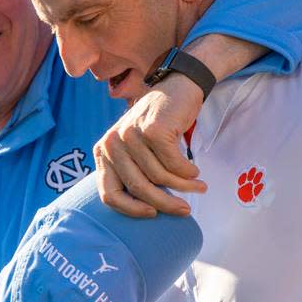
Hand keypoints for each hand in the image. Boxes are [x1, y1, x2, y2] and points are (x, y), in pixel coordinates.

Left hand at [94, 73, 207, 217]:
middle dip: (164, 203)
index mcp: (102, 152)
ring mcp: (131, 135)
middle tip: (185, 210)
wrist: (177, 87)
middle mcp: (112, 143)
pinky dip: (187, 171)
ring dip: (183, 186)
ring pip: (159, 177)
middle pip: (137, 188)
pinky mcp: (153, 130)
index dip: (131, 210)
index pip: (110, 194)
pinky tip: (195, 171)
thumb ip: (132, 174)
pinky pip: (174, 164)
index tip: (153, 215)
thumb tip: (146, 211)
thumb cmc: (158, 126)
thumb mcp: (136, 150)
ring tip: (198, 187)